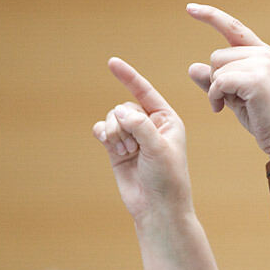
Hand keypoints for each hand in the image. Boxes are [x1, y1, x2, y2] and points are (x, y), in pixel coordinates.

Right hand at [92, 57, 191, 221]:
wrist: (157, 207)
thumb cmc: (167, 178)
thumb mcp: (159, 148)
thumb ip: (140, 126)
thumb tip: (119, 111)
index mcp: (166, 119)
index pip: (145, 91)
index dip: (128, 76)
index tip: (111, 62)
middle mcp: (149, 124)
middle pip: (124, 106)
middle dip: (123, 124)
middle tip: (132, 147)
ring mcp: (132, 136)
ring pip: (111, 118)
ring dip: (114, 133)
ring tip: (126, 152)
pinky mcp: (117, 149)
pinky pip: (102, 130)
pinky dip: (103, 134)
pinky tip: (108, 144)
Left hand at [185, 3, 269, 156]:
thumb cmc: (265, 120)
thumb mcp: (236, 97)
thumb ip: (216, 81)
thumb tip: (192, 67)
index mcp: (263, 53)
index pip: (232, 27)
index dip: (210, 15)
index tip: (190, 8)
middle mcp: (264, 53)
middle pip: (217, 55)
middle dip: (215, 80)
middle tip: (227, 102)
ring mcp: (262, 64)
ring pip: (217, 68)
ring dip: (215, 90)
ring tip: (228, 107)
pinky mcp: (256, 78)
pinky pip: (219, 81)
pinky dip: (215, 97)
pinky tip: (221, 110)